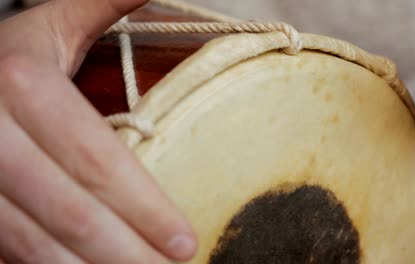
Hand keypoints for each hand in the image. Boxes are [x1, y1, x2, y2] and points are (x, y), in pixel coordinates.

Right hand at [0, 0, 196, 262]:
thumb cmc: (7, 54)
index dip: (143, 207)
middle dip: (124, 251)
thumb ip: (104, 3)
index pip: (97, 159)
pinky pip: (10, 251)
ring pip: (34, 242)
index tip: (185, 240)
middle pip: (70, 209)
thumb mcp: (53, 23)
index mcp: (22, 84)